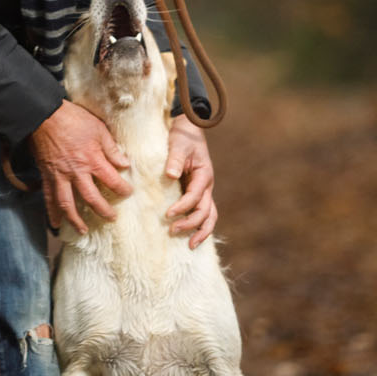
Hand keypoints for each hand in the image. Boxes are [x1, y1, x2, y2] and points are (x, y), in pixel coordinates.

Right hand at [30, 100, 131, 233]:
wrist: (44, 115)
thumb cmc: (73, 119)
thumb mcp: (98, 129)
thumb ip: (111, 148)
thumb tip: (125, 163)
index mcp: (92, 159)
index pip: (112, 180)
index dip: (122, 189)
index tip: (128, 192)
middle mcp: (77, 172)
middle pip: (92, 198)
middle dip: (103, 210)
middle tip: (111, 218)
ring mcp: (60, 176)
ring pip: (68, 204)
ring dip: (76, 219)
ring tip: (83, 230)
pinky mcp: (47, 176)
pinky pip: (49, 197)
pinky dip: (52, 212)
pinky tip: (56, 223)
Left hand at [165, 116, 216, 246]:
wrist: (188, 130)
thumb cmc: (183, 137)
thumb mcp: (178, 145)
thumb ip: (174, 159)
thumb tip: (170, 175)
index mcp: (204, 175)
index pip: (195, 197)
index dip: (182, 207)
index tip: (167, 214)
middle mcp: (207, 186)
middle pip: (205, 211)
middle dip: (191, 224)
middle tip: (172, 231)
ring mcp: (203, 191)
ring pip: (208, 216)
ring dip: (201, 231)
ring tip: (190, 245)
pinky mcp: (197, 192)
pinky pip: (201, 212)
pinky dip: (198, 225)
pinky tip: (189, 235)